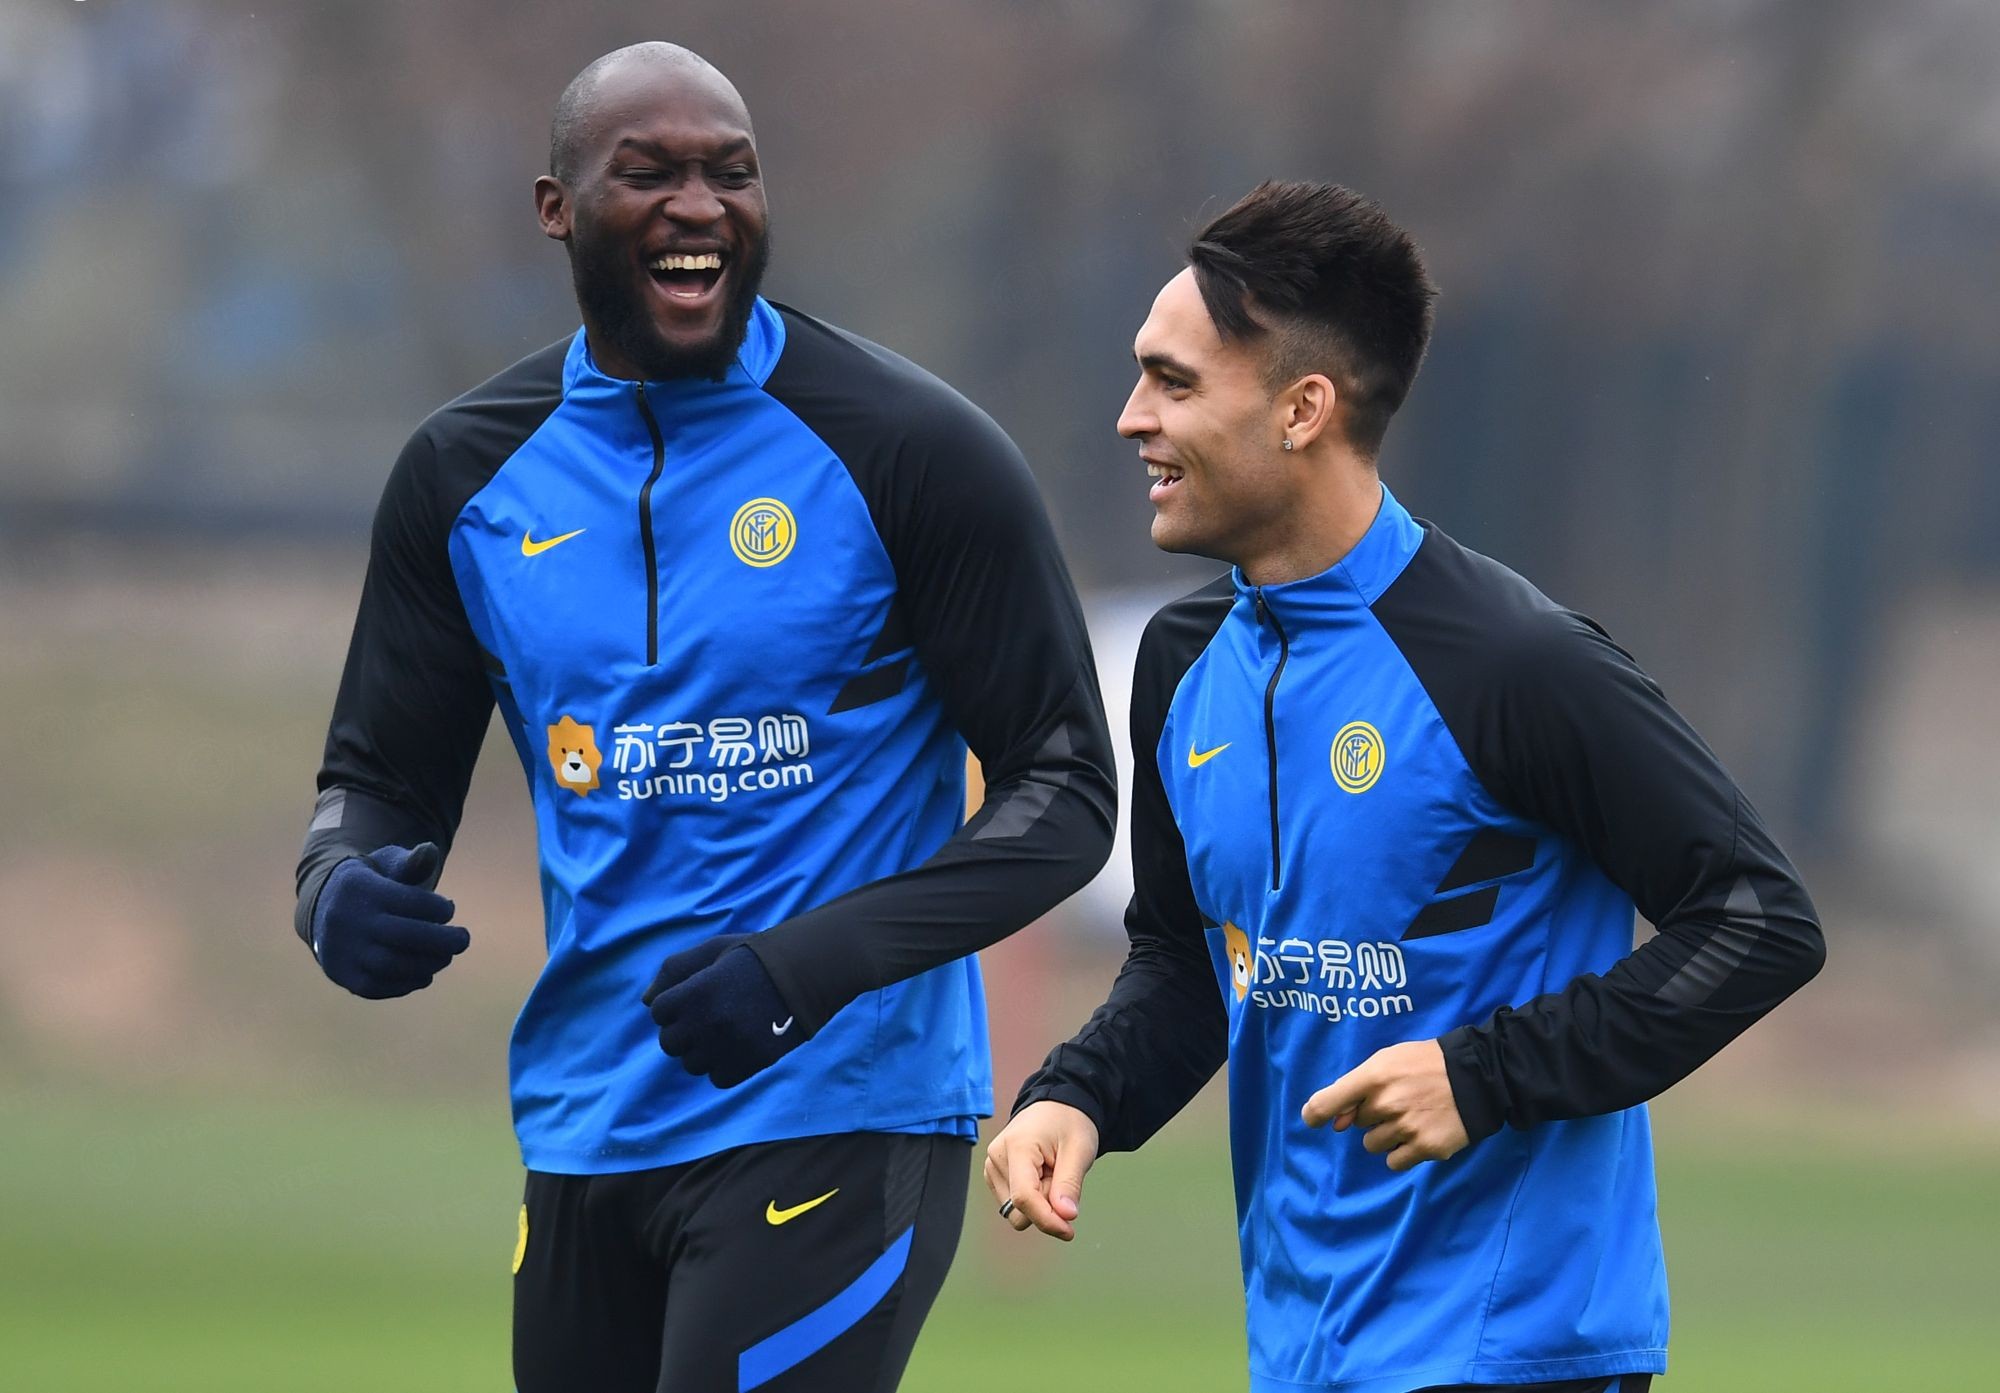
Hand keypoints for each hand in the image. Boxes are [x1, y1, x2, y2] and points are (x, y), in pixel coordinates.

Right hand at [311, 843, 470, 998]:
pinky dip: (407, 984)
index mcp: (358, 887)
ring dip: (427, 964)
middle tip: (463, 940)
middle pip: (401, 936)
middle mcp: (344, 920)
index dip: (437, 908)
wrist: (327, 907)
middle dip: (441, 941)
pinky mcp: (341, 975)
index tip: (449, 909)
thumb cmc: (373, 883)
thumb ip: (411, 861)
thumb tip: (431, 851)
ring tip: (445, 956)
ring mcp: (339, 950)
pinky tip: (425, 973)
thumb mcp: (387, 863)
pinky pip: (377, 986)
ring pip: (390, 965)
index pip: (407, 901)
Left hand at [644, 935, 801, 1087]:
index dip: (673, 1004)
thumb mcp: (712, 950)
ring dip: (702, 1050)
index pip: (658, 1012)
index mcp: (696, 991)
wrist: (806, 971)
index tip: (694, 996)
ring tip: (724, 1030)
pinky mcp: (751, 1062)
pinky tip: (737, 1045)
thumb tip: (646, 1002)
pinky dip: (723, 1066)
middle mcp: (708, 1022)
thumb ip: (674, 970)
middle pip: (670, 1043)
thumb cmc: (755, 957)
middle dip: (683, 1030)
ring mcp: (729, 1045)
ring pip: (692, 1064)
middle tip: (707, 1016)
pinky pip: (718, 1078)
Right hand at [982, 1101, 1099, 1240]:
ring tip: (1051, 1173)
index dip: (1047, 1219)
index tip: (1069, 1231)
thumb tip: (1065, 1217)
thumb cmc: (1069, 1123)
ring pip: (1016, 1211)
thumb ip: (1070, 1185)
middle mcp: (996, 1157)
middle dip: (1046, 1206)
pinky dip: (1032, 1197)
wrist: (1057, 1106)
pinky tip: (1041, 1175)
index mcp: (1017, 1146)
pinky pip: (1013, 1204)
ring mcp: (992, 1166)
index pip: (1024, 1197)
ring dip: (1040, 1201)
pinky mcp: (994, 1175)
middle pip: (1019, 1210)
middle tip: (1062, 1178)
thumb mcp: (1080, 1150)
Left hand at [1301, 1039, 1469, 1171]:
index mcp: (1373, 1077)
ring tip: (1411, 1117)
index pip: (1328, 1102)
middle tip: (1399, 1100)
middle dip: (1372, 1116)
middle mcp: (1386, 1104)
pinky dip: (1403, 1153)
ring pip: (1374, 1146)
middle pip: (1357, 1125)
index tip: (1313, 1120)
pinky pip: (1394, 1162)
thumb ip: (1356, 1088)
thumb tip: (1335, 1123)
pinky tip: (1420, 1133)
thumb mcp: (1387, 1060)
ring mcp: (1406, 1128)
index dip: (1315, 1114)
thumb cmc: (1424, 1064)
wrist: (1476, 1076)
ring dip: (1387, 1136)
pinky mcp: (1426, 1148)